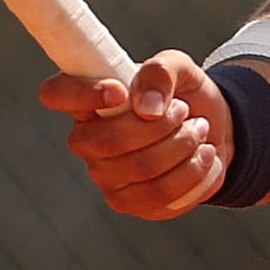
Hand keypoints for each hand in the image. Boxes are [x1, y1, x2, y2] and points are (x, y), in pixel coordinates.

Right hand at [44, 53, 229, 220]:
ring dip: (182, 145)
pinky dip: (195, 171)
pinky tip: (205, 155)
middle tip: (185, 111)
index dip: (81, 94)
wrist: (213, 131)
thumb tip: (147, 107)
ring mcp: (105, 175)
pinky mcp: (130, 202)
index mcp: (87, 98)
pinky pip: (162, 194)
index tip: (119, 91)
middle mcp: (86, 140)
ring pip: (141, 168)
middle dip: (160, 125)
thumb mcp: (179, 67)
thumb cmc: (182, 94)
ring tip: (200, 129)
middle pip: (108, 140)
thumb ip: (161, 72)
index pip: (56, 93)